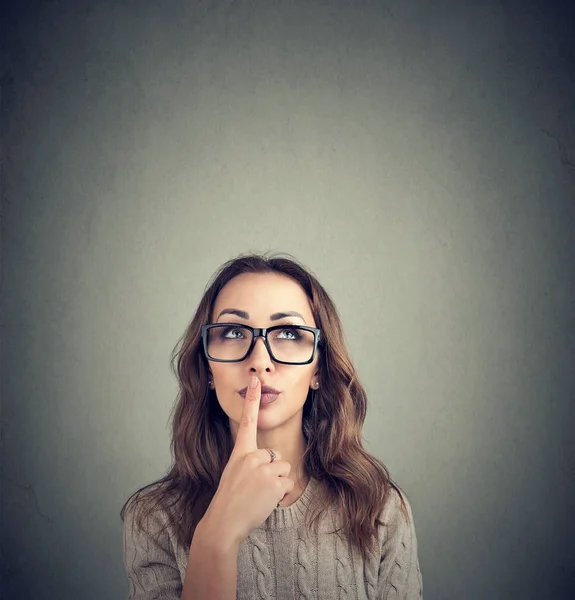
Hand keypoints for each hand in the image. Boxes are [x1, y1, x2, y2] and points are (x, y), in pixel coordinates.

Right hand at [200, 376, 294, 546]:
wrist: (224, 522)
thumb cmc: (229, 499)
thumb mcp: (233, 471)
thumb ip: (248, 460)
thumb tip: (269, 458)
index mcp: (239, 452)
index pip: (247, 420)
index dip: (252, 399)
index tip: (255, 380)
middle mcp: (251, 456)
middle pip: (275, 455)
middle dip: (270, 471)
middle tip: (254, 487)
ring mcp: (263, 468)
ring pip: (283, 468)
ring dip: (276, 482)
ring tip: (258, 494)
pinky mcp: (274, 482)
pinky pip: (287, 483)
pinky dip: (280, 493)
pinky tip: (265, 500)